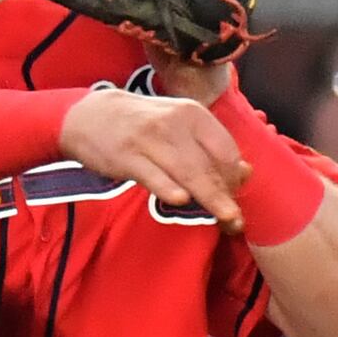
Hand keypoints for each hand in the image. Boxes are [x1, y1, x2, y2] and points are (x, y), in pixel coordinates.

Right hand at [57, 87, 246, 232]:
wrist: (91, 116)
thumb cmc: (143, 124)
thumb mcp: (179, 125)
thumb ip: (210, 146)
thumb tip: (246, 172)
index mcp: (193, 114)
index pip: (225, 151)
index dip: (234, 179)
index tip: (235, 199)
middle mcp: (175, 124)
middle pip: (209, 166)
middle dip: (225, 197)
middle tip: (236, 222)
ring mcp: (150, 140)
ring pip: (187, 173)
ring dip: (209, 199)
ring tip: (225, 221)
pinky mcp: (127, 157)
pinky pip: (153, 176)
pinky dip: (169, 188)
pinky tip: (182, 201)